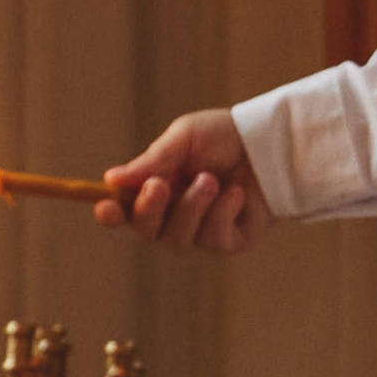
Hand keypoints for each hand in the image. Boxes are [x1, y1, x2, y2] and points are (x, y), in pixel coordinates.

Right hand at [99, 109, 271, 252]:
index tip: (105, 208)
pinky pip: (213, 240)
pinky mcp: (229, 241)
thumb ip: (153, 161)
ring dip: (191, 208)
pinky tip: (236, 193)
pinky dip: (221, 214)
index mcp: (158, 189)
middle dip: (150, 210)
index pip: (126, 211)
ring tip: (211, 180)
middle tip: (161, 186)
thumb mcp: (185, 138)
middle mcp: (175, 215)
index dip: (112, 215)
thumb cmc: (225, 135)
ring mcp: (202, 231)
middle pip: (147, 231)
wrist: (272, 141)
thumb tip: (111, 179)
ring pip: (178, 239)